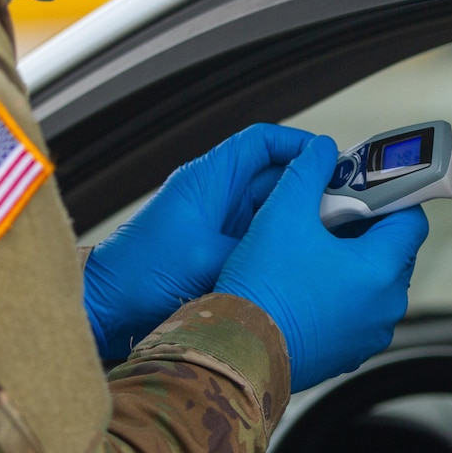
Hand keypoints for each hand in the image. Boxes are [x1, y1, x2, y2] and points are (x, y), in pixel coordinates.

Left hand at [83, 124, 314, 357]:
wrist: (105, 309)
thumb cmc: (136, 275)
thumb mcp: (203, 258)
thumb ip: (251, 249)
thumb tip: (292, 248)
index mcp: (208, 181)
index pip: (261, 143)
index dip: (297, 145)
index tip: (329, 159)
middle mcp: (216, 199)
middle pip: (275, 179)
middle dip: (310, 189)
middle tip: (346, 205)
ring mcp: (219, 227)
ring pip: (273, 212)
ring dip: (300, 222)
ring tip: (332, 236)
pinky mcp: (221, 255)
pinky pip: (262, 242)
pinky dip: (284, 247)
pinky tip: (304, 262)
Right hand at [215, 136, 429, 391]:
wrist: (236, 352)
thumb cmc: (261, 288)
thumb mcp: (282, 213)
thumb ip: (308, 172)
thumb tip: (322, 151)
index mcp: (381, 270)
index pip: (412, 219)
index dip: (390, 196)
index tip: (364, 187)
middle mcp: (385, 307)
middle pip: (393, 250)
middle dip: (366, 226)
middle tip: (330, 213)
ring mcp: (368, 334)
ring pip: (373, 282)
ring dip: (352, 260)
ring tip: (312, 247)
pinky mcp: (347, 352)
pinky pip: (355, 311)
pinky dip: (339, 292)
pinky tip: (304, 281)